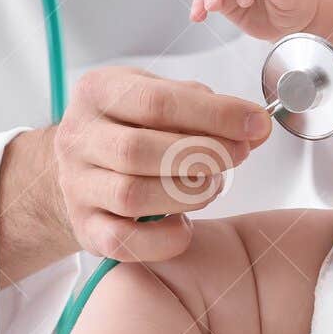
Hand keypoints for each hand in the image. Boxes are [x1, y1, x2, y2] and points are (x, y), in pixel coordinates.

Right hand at [52, 66, 271, 261]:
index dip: (214, 114)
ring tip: (211, 186)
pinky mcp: (84, 229)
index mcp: (99, 92)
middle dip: (202, 155)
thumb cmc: (128, 126)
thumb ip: (203, 106)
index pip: (157, 102)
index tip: (255, 124)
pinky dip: (163, 239)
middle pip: (138, 150)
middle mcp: (79, 138)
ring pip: (131, 196)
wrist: (78, 167)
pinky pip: (122, 241)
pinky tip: (184, 226)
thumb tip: (255, 127)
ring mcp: (77, 186)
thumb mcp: (157, 96)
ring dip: (186, 194)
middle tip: (237, 155)